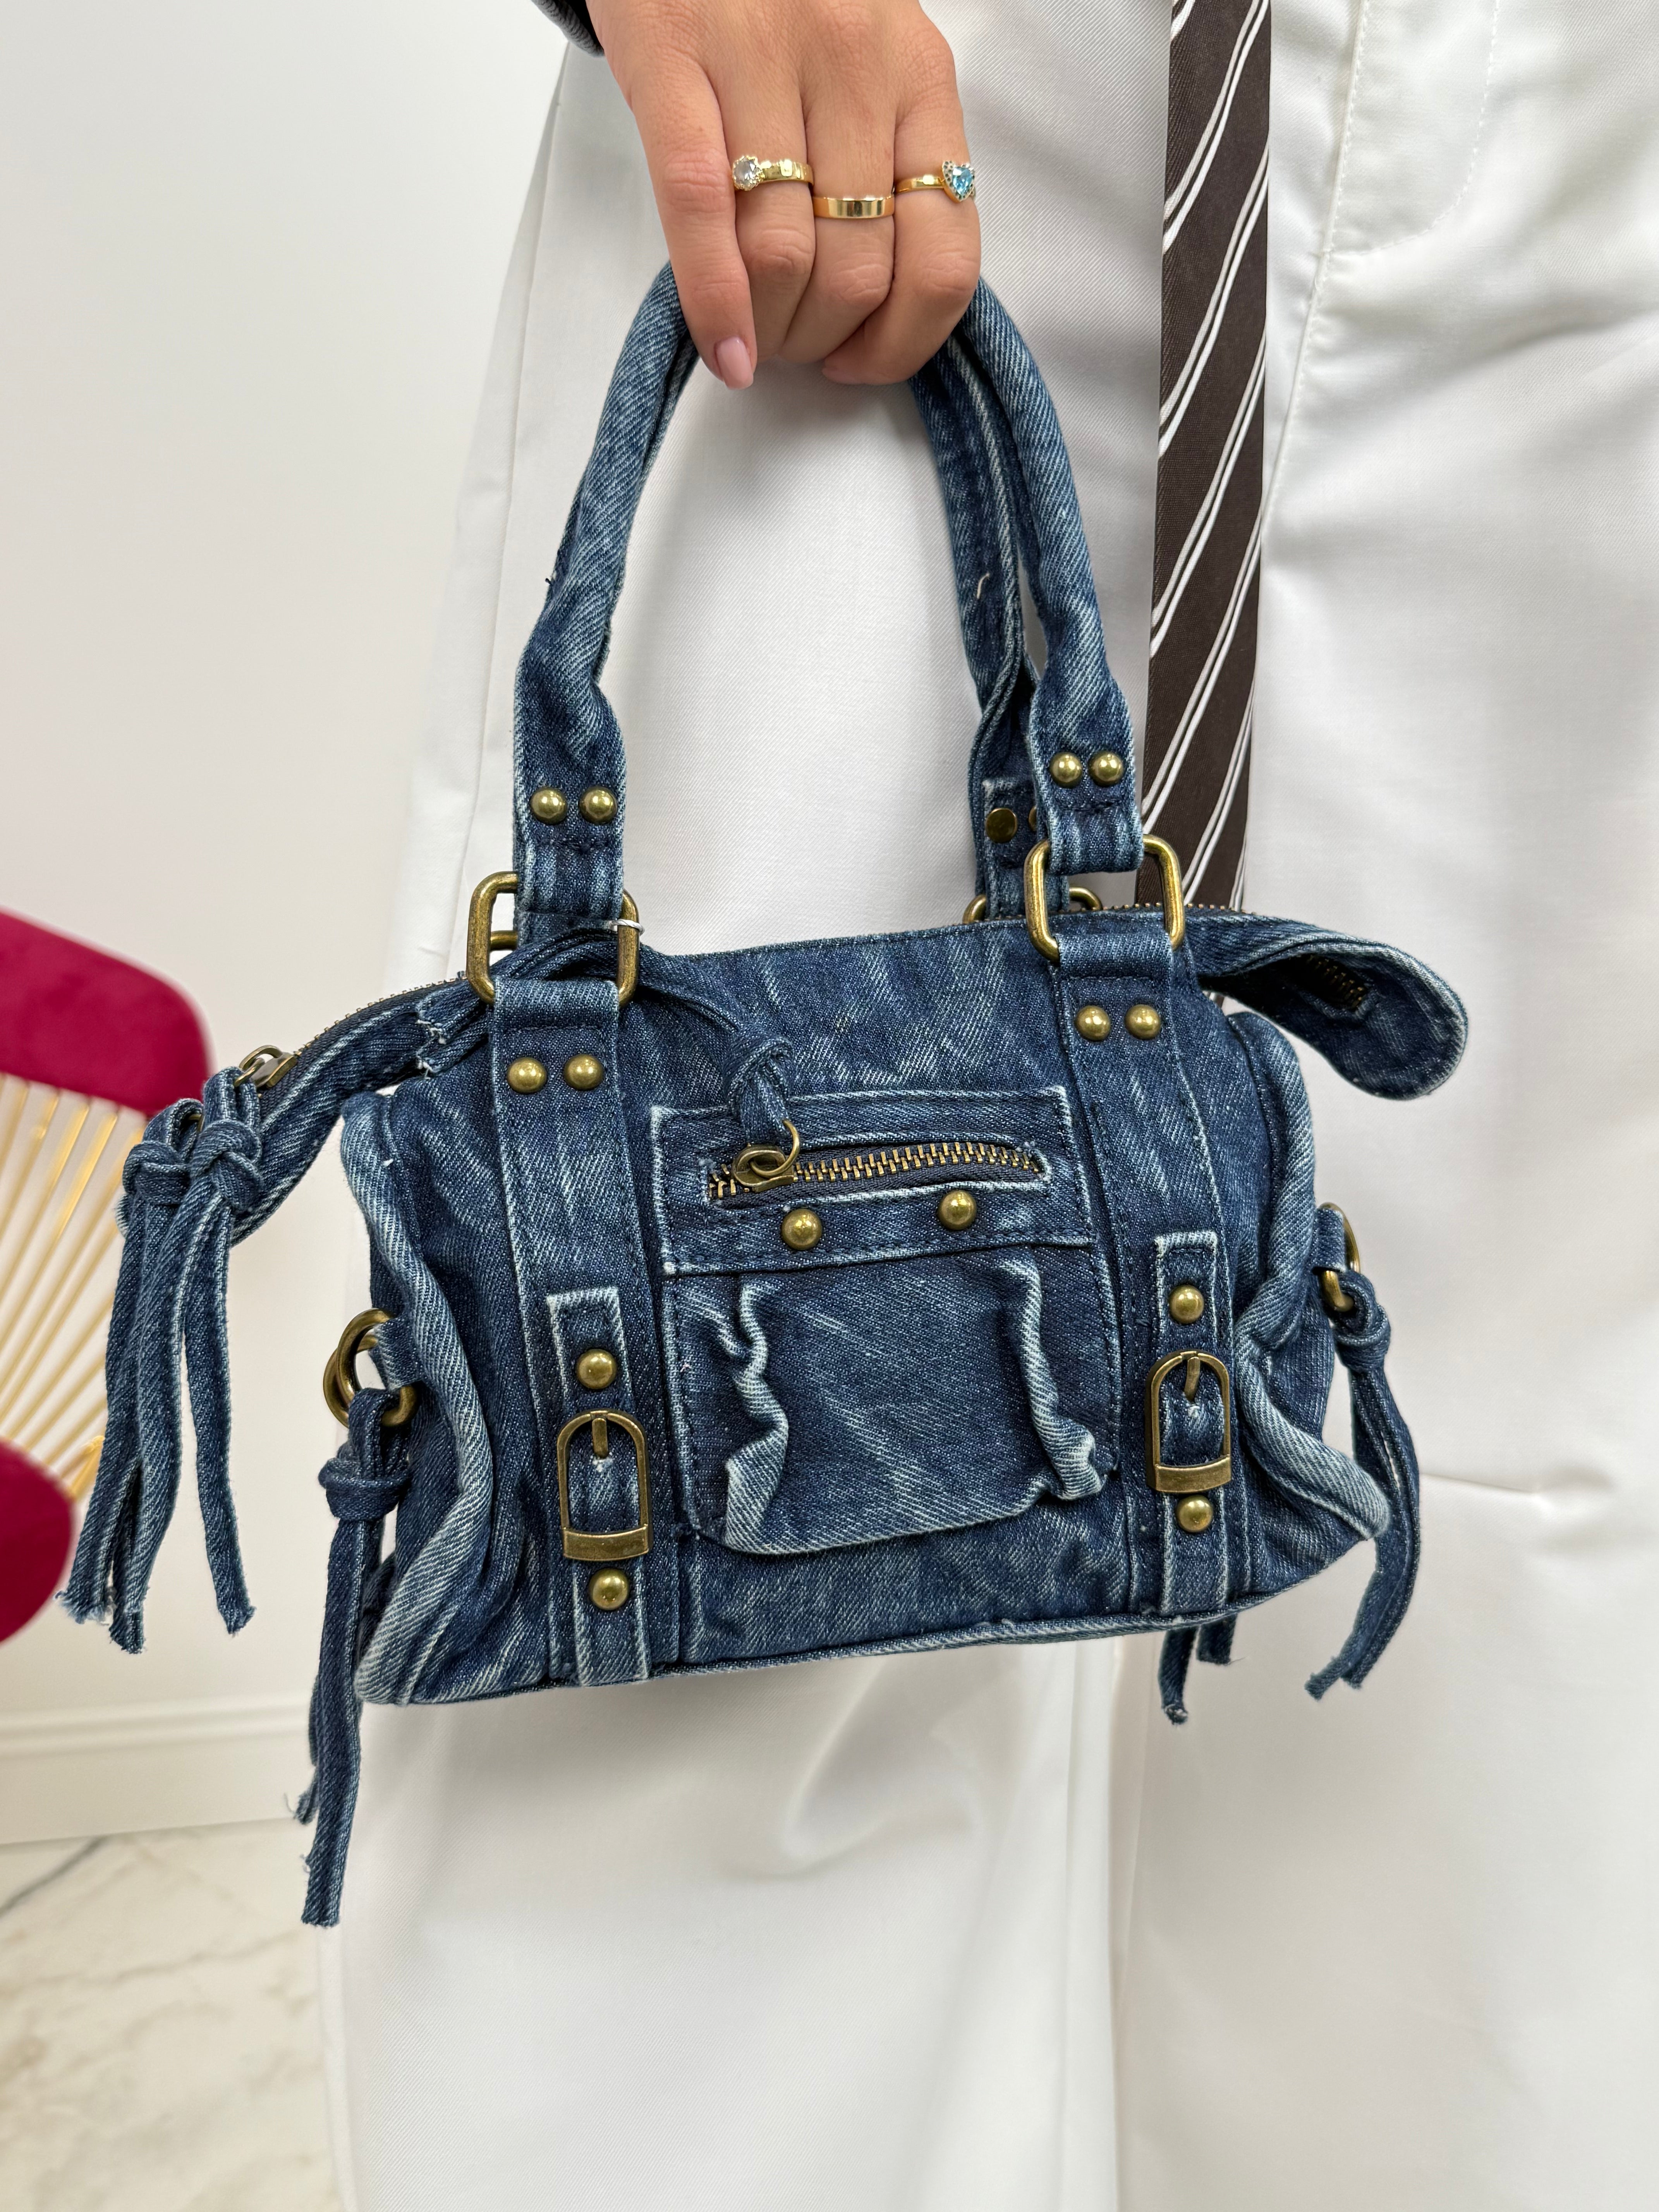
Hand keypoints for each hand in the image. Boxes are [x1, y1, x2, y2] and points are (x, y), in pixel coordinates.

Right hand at [586, 0, 979, 386]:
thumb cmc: (779, 0)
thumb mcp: (869, 71)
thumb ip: (887, 166)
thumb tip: (881, 306)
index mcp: (918, 76)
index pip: (944, 252)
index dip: (905, 338)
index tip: (862, 359)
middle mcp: (854, 64)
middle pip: (858, 269)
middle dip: (822, 339)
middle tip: (792, 344)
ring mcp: (760, 58)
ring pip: (787, 255)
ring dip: (770, 329)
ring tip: (754, 337)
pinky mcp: (673, 61)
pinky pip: (701, 209)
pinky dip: (714, 302)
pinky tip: (722, 351)